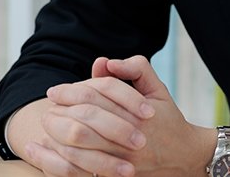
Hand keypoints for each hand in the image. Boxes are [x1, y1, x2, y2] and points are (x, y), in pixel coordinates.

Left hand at [44, 55, 214, 176]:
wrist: (183, 158)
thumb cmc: (168, 119)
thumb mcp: (158, 88)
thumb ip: (136, 69)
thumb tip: (104, 63)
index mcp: (137, 113)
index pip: (96, 96)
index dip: (71, 91)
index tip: (55, 91)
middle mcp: (128, 137)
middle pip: (84, 121)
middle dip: (60, 112)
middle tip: (48, 107)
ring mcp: (121, 161)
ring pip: (79, 147)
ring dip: (57, 135)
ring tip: (46, 126)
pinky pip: (79, 170)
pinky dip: (59, 160)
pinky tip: (45, 151)